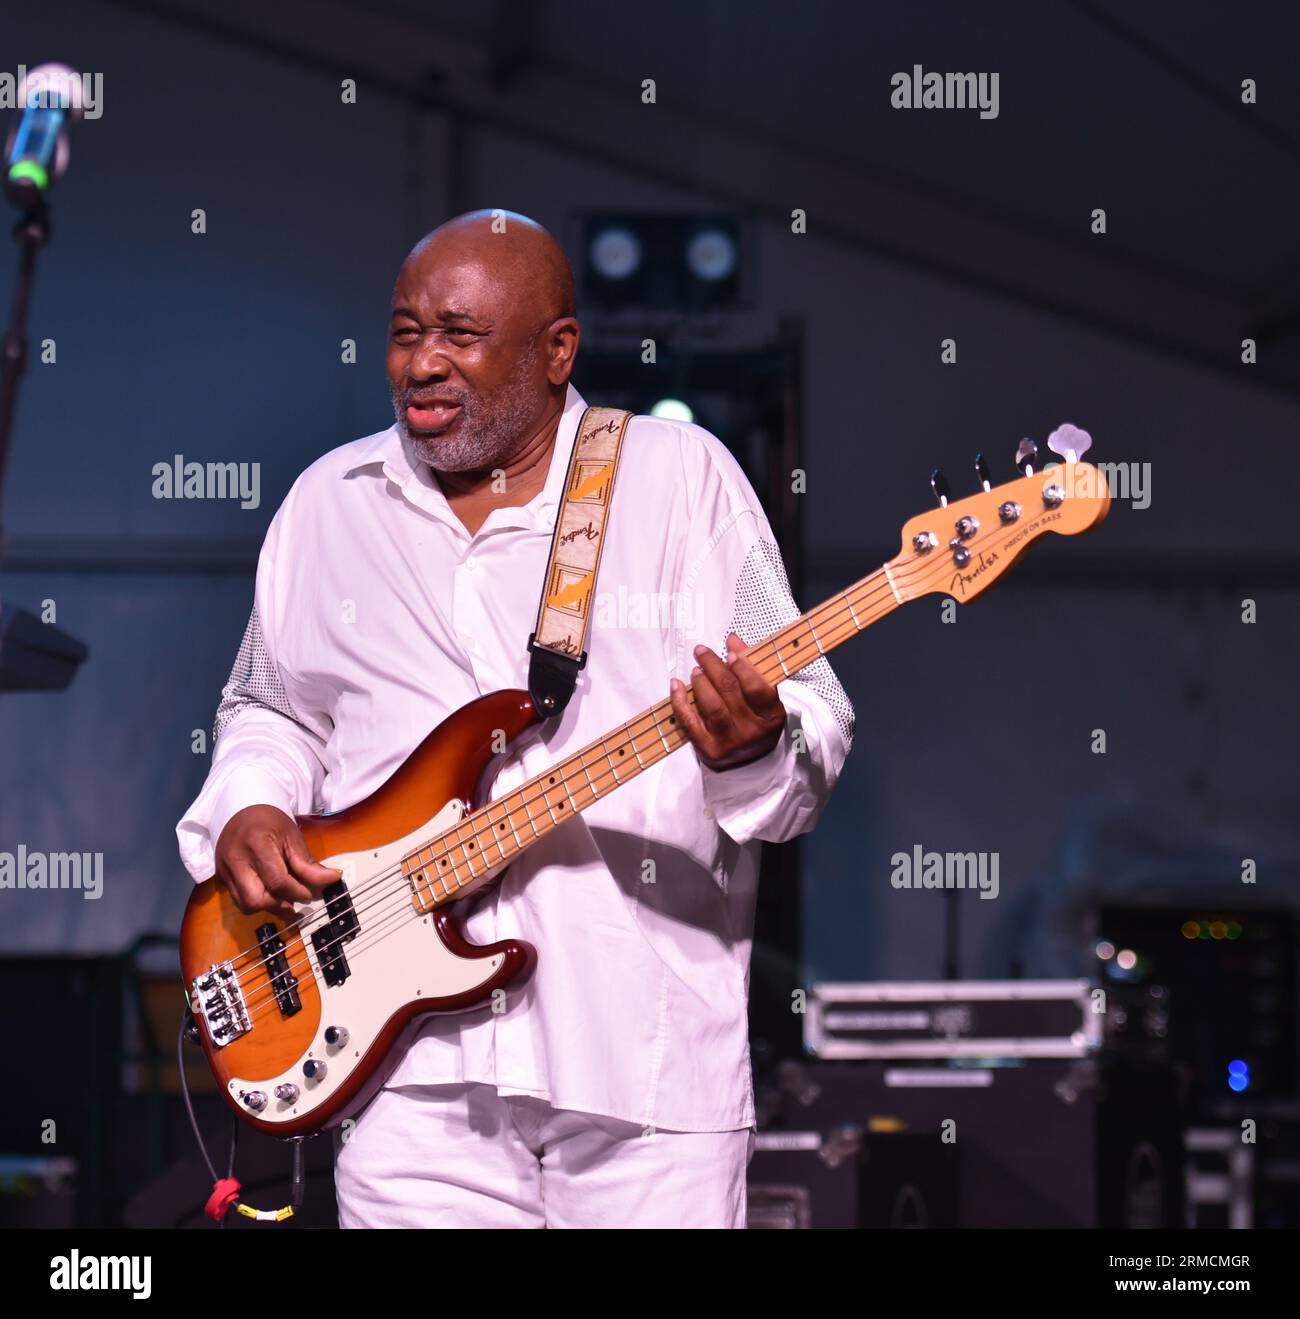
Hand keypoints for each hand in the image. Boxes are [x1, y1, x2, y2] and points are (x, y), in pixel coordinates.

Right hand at [214, 804, 340, 915]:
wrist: (240, 811)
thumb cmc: (270, 822)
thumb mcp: (292, 837)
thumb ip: (308, 863)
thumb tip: (333, 879)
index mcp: (256, 845)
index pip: (277, 881)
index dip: (297, 893)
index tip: (310, 895)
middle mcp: (235, 861)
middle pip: (255, 900)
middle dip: (278, 906)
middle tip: (296, 904)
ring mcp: (225, 871)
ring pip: (245, 905)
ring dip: (267, 907)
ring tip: (285, 901)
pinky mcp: (221, 878)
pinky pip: (239, 899)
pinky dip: (258, 901)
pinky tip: (270, 895)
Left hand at [670, 632, 786, 771]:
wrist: (750, 765)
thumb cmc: (755, 722)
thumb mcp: (764, 699)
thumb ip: (751, 667)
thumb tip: (733, 640)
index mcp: (771, 717)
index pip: (758, 689)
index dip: (743, 668)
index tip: (730, 653)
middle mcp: (752, 731)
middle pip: (730, 692)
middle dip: (713, 667)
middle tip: (701, 652)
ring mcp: (730, 742)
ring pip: (712, 706)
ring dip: (700, 682)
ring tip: (696, 670)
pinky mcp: (708, 750)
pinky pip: (690, 722)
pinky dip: (680, 701)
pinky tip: (676, 685)